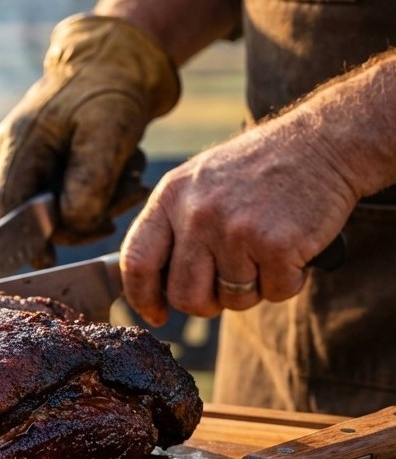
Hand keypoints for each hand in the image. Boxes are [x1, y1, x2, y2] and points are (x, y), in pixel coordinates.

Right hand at [0, 15, 179, 244]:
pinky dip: (98, 189)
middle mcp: (13, 151)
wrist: (119, 58)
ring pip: (56, 203)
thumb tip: (72, 223)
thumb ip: (88, 180)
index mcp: (18, 143)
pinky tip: (122, 171)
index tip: (49, 259)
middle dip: (81, 215)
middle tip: (124, 200)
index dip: (24, 238)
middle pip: (33, 210)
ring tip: (132, 178)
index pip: (6, 205)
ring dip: (98, 201)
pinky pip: (68, 190)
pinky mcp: (49, 158)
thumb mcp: (108, 132)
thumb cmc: (111, 89)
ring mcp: (29, 155)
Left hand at [120, 120, 357, 325]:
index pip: (136, 261)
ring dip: (253, 288)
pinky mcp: (276, 245)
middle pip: (184, 295)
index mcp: (170, 197)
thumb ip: (173, 225)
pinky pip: (275, 292)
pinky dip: (288, 281)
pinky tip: (292, 249)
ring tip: (266, 251)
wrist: (322, 143)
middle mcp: (196, 214)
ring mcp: (235, 230)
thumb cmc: (258, 169)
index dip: (141, 297)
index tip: (154, 314)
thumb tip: (151, 283)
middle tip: (229, 285)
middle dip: (207, 303)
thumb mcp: (199, 181)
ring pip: (232, 300)